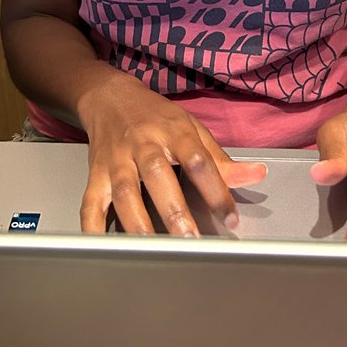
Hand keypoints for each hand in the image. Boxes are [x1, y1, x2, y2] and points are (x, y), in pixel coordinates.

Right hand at [77, 75, 265, 235]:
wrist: (109, 96)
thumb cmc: (154, 116)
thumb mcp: (190, 128)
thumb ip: (219, 158)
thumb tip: (257, 175)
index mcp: (172, 131)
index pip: (197, 159)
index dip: (215, 189)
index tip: (230, 218)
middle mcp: (142, 144)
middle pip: (157, 175)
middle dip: (174, 210)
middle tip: (191, 241)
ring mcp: (116, 160)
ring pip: (125, 191)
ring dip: (139, 222)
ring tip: (155, 250)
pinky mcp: (95, 174)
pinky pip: (90, 202)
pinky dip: (92, 227)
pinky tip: (101, 248)